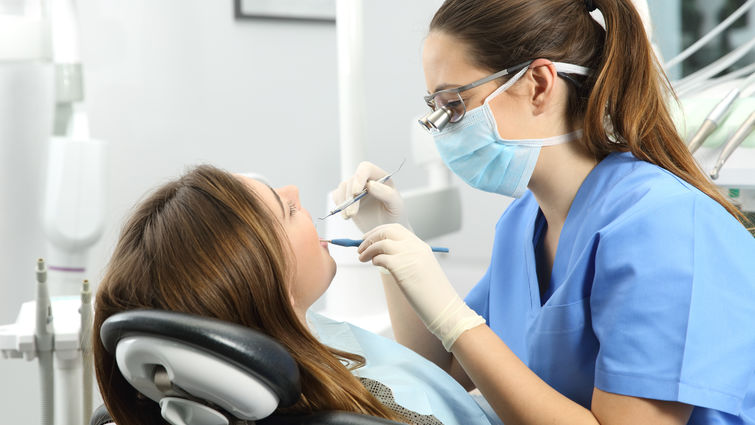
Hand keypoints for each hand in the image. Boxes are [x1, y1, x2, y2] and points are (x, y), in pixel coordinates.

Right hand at [331, 162, 409, 232]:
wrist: (386, 229)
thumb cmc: (394, 216)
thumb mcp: (397, 206)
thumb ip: (387, 194)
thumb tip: (371, 184)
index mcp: (380, 177)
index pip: (366, 168)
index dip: (359, 177)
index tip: (356, 192)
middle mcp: (367, 180)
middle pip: (352, 180)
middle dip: (351, 198)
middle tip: (353, 214)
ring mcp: (356, 189)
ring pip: (343, 188)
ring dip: (344, 203)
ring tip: (350, 216)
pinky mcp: (348, 198)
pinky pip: (338, 196)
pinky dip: (339, 206)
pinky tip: (347, 216)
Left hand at [357, 224, 484, 350]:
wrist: (444, 306)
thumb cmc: (431, 293)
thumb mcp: (421, 268)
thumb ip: (406, 258)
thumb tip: (382, 255)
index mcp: (420, 246)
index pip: (396, 229)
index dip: (379, 231)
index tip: (369, 238)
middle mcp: (414, 247)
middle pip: (387, 231)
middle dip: (370, 236)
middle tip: (360, 245)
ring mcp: (408, 255)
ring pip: (381, 242)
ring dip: (367, 248)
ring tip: (361, 257)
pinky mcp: (401, 267)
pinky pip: (380, 257)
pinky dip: (373, 259)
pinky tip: (374, 264)